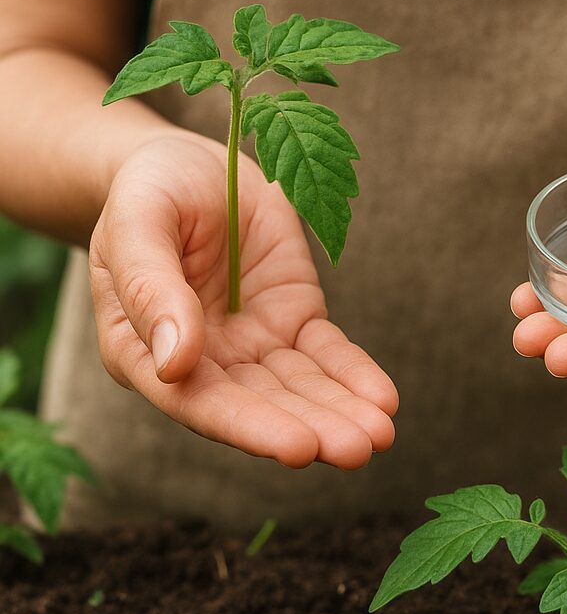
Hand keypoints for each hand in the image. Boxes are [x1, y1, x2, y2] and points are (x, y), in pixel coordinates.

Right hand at [89, 134, 396, 467]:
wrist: (186, 163)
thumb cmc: (146, 192)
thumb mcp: (136, 225)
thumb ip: (151, 290)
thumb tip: (176, 364)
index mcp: (145, 351)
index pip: (198, 402)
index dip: (250, 426)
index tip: (299, 448)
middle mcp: (202, 361)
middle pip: (260, 405)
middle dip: (311, 429)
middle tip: (360, 449)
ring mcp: (251, 341)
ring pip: (301, 387)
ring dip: (341, 412)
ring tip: (382, 435)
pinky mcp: (292, 315)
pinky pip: (327, 351)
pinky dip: (355, 375)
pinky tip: (384, 400)